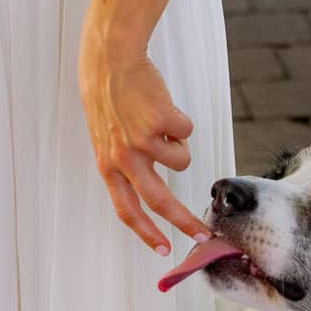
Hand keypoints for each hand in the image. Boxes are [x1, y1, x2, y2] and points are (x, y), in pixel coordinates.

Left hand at [78, 24, 211, 254]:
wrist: (110, 61)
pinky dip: (181, 120)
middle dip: (184, 220)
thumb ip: (125, 165)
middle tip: (203, 233)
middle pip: (160, 200)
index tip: (163, 249)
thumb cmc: (109, 98)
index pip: (126, 209)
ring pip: (182, 160)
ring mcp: (143, 140)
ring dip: (179, 145)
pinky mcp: (162, 121)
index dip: (146, 232)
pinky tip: (163, 106)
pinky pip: (187, 132)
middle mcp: (124, 158)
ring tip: (162, 125)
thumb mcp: (107, 138)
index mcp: (108, 165)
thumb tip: (151, 192)